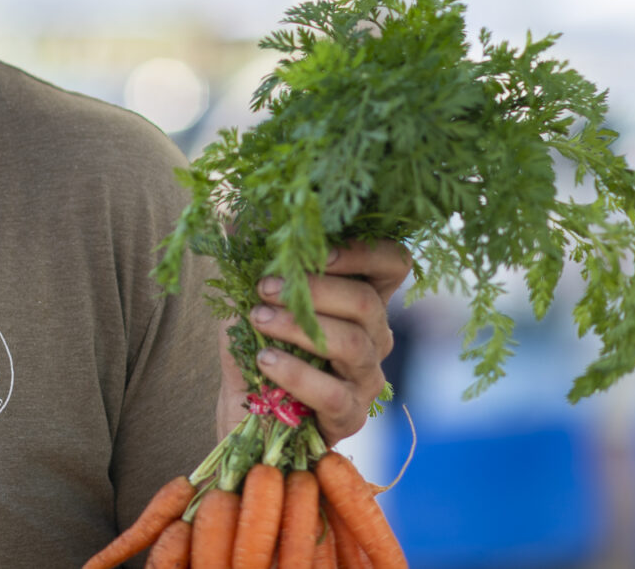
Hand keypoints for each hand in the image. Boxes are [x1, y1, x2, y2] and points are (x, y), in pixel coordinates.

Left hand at [216, 239, 411, 444]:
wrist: (245, 416)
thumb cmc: (255, 348)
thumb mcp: (254, 301)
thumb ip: (260, 266)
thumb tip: (241, 218)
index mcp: (360, 300)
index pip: (393, 263)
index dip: (363, 250)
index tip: (313, 249)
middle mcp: (375, 337)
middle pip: (367, 301)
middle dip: (312, 288)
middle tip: (264, 287)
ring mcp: (367, 378)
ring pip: (352, 343)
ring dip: (298, 326)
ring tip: (258, 319)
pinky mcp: (351, 416)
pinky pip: (333, 393)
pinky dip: (295, 372)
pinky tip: (264, 361)